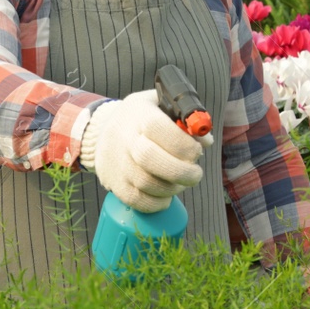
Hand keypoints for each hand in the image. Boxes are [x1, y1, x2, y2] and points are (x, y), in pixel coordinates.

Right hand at [81, 90, 204, 212]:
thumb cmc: (143, 118)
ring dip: (171, 188)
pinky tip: (166, 196)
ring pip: (145, 182)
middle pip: (149, 158)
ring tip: (180, 183)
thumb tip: (205, 141)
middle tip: (195, 174)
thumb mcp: (162, 106)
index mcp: (138, 113)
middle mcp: (123, 137)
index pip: (158, 128)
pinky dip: (156, 203)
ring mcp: (116, 162)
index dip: (182, 143)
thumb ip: (186, 119)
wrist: (104, 132)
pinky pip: (135, 200)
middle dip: (180, 171)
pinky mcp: (113, 182)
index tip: (196, 151)